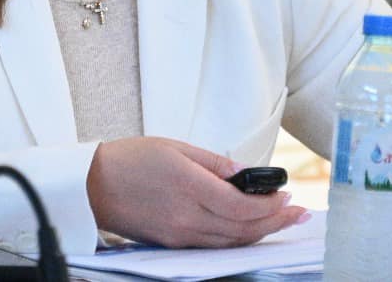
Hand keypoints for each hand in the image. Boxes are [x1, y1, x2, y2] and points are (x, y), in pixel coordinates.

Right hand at [86, 136, 308, 247]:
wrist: (93, 186)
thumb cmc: (130, 160)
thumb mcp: (174, 147)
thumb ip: (213, 162)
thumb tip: (244, 172)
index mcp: (189, 186)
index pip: (243, 205)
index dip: (270, 204)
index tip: (287, 197)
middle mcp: (187, 217)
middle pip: (243, 228)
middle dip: (275, 222)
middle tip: (298, 214)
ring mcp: (180, 234)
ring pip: (231, 241)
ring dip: (260, 233)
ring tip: (280, 222)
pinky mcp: (173, 243)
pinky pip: (214, 245)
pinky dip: (236, 238)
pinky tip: (248, 229)